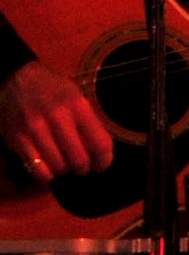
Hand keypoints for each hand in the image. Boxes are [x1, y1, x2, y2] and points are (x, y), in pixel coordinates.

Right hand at [0, 61, 113, 179]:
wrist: (18, 81)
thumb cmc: (53, 91)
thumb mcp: (76, 97)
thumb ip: (88, 123)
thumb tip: (101, 153)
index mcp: (78, 105)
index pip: (100, 143)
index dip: (104, 160)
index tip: (101, 165)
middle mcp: (58, 117)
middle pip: (79, 160)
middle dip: (83, 167)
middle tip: (81, 165)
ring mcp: (36, 129)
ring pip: (59, 168)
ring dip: (64, 169)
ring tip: (63, 161)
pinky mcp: (18, 140)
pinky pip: (39, 171)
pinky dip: (46, 173)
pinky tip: (47, 164)